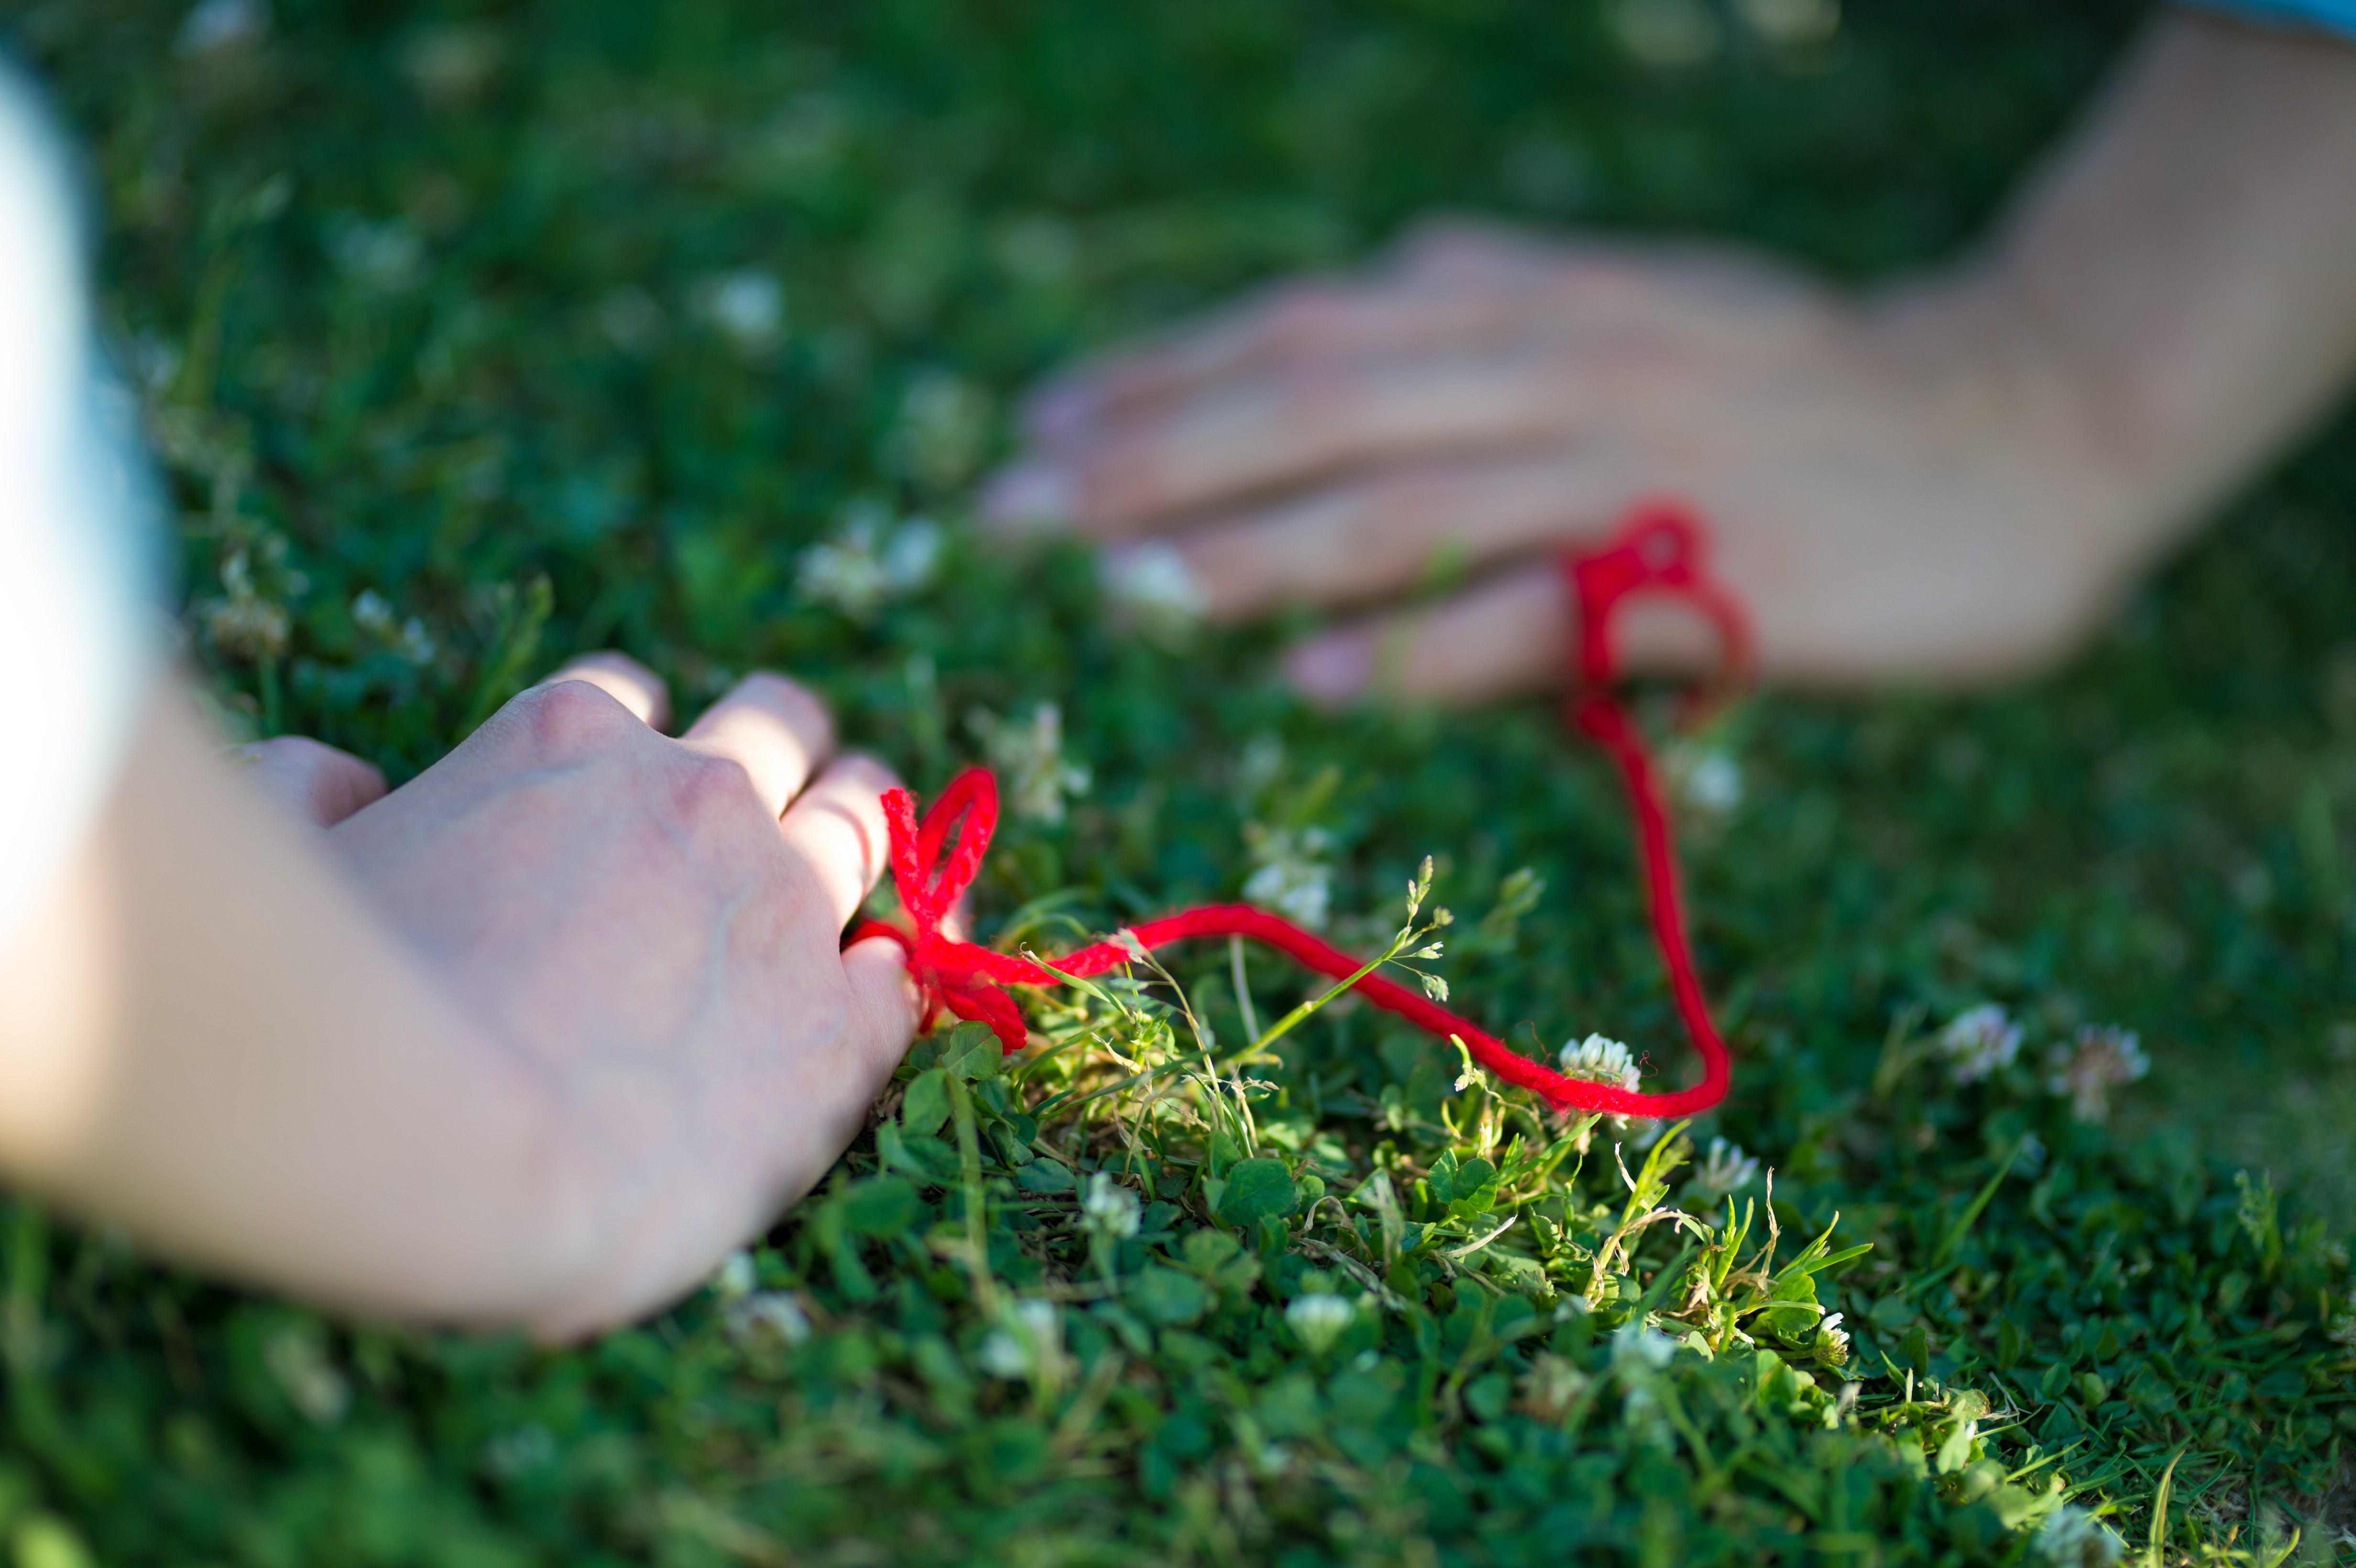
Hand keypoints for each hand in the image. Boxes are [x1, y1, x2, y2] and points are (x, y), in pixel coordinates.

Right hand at [305, 654, 913, 1335]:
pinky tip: (894, 974)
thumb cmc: (340, 1011)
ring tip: (869, 836)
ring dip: (867, 817)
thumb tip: (338, 773)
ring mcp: (782, 905)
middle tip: (795, 777)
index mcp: (568, 742)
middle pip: (779, 727)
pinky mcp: (838, 1026)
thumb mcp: (295, 860)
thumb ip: (312, 792)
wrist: (445, 1150)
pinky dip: (906, 958)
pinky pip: (909, 969)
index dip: (636, 734)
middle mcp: (697, 796)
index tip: (637, 771)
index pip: (628, 697)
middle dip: (784, 744)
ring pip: (867, 817)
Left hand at [985, 221, 2159, 699]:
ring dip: (1253, 547)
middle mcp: (1554, 365)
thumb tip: (1363, 297)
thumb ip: (1491, 308)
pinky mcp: (1711, 573)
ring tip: (1123, 589)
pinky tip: (1319, 682)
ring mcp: (1631, 466)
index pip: (1296, 332)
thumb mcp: (1626, 309)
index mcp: (1525, 304)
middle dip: (1146, 460)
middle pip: (1312, 405)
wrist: (2018, 419)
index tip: (1031, 435)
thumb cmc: (1794, 386)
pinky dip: (1425, 646)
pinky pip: (1543, 613)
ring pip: (1403, 501)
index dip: (1154, 382)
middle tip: (1003, 519)